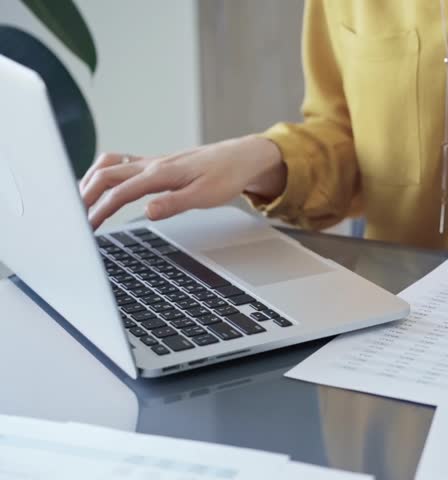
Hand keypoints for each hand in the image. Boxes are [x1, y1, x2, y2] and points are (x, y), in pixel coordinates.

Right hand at [79, 135, 284, 228]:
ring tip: (80, 202)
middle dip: (85, 195)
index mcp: (161, 173)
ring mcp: (152, 161)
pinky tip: (103, 186)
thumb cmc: (227, 176)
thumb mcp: (206, 197)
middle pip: (105, 174)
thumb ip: (174, 204)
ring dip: (91, 180)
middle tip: (74, 218)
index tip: (86, 227)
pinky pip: (122, 162)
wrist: (242, 158)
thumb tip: (146, 212)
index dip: (99, 210)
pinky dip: (105, 173)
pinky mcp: (156, 163)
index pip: (119, 192)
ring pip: (110, 164)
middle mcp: (152, 163)